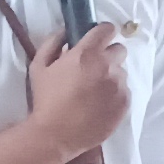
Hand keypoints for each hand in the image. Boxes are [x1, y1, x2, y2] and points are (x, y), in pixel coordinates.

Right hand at [24, 26, 132, 158]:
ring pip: (121, 73)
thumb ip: (53, 43)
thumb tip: (65, 32)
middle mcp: (108, 66)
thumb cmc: (46, 99)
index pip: (107, 29)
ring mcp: (119, 85)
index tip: (96, 40)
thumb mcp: (39, 66)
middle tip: (94, 68)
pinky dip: (115, 94)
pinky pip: (124, 91)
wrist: (55, 135)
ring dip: (111, 76)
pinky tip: (99, 104)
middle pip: (119, 50)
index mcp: (87, 53)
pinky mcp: (124, 103)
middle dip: (108, 55)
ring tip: (95, 91)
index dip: (102, 32)